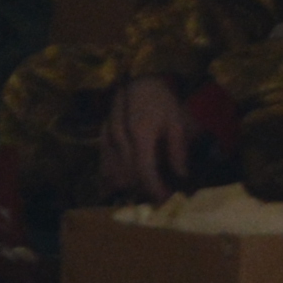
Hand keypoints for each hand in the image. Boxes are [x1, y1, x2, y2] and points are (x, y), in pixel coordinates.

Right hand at [97, 74, 194, 207]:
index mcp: (139, 131)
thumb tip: (181, 176)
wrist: (140, 82)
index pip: (143, 168)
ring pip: (112, 170)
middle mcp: (118, 135)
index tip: (165, 200)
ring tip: (142, 192)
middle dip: (143, 189)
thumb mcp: (176, 121)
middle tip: (159, 198)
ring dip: (127, 185)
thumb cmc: (161, 101)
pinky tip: (118, 188)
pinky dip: (111, 177)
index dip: (153, 188)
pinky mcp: (101, 137)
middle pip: (127, 173)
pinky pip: (103, 163)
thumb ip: (177, 149)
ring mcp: (106, 137)